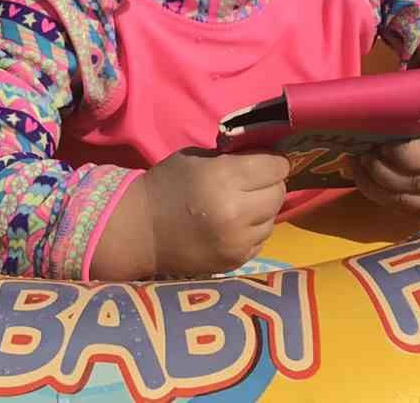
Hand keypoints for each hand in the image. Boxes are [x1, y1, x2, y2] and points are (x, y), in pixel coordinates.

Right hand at [143, 147, 288, 276]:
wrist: (140, 230)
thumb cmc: (167, 184)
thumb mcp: (198, 158)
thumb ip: (234, 158)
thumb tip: (265, 159)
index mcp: (225, 178)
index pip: (275, 167)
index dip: (274, 161)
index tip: (267, 161)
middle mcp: (236, 212)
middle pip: (279, 193)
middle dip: (271, 184)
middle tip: (255, 182)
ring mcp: (237, 241)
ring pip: (272, 219)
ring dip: (263, 209)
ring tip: (242, 205)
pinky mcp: (235, 261)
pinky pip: (261, 240)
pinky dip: (253, 230)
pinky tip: (234, 225)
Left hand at [351, 107, 419, 214]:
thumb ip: (409, 115)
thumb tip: (371, 115)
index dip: (399, 155)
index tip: (379, 145)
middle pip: (416, 184)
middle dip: (381, 172)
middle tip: (362, 157)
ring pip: (409, 202)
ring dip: (377, 188)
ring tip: (360, 169)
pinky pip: (408, 212)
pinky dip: (384, 199)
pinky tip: (369, 183)